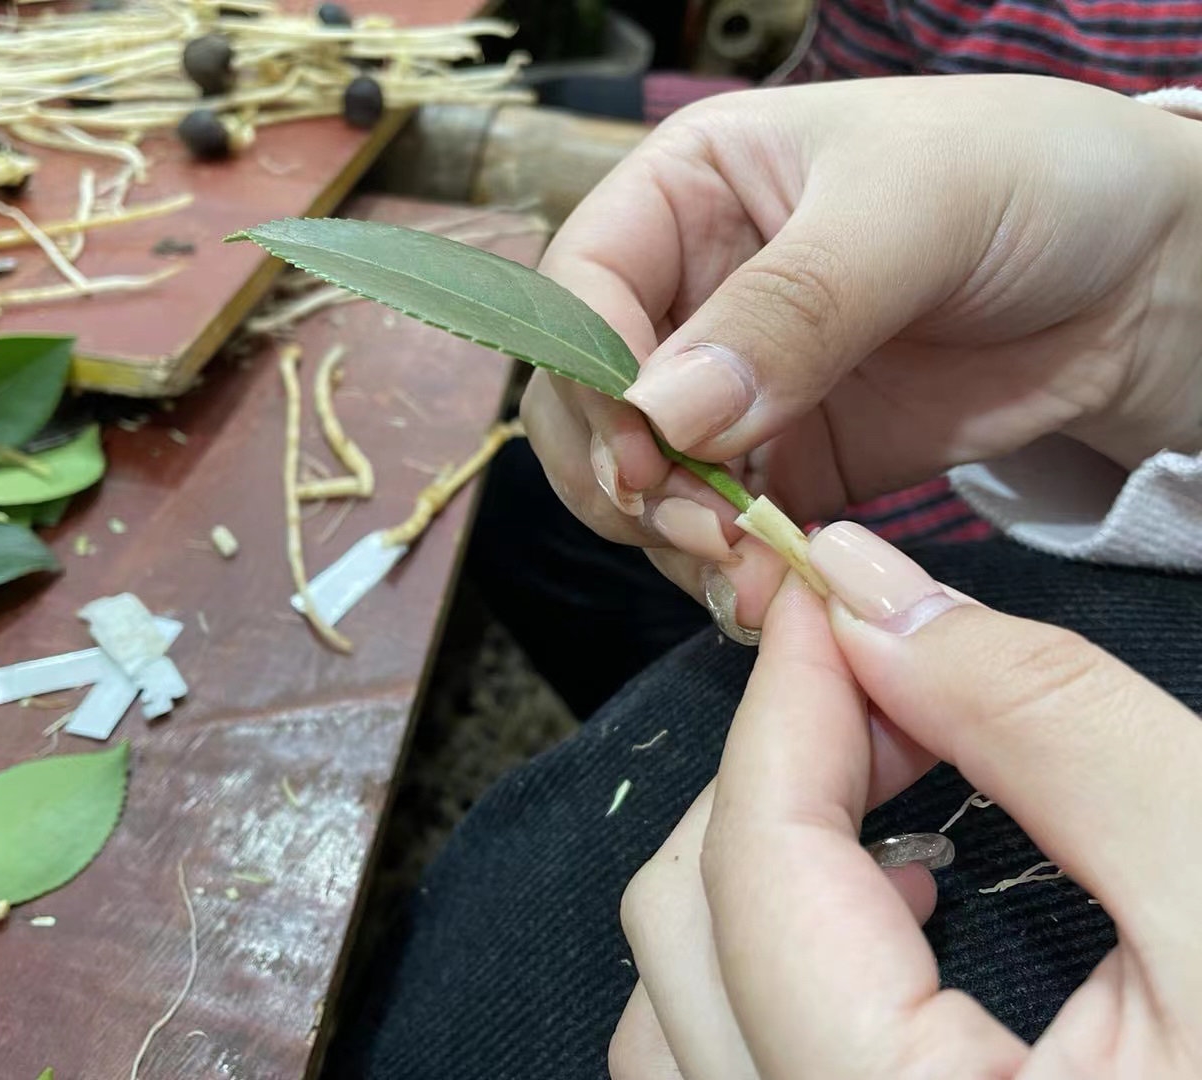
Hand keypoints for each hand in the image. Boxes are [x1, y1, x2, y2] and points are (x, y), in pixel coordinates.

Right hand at [524, 75, 1201, 617]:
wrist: (1144, 276)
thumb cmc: (1032, 181)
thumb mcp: (911, 206)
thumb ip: (789, 306)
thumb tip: (664, 414)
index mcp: (687, 189)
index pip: (581, 287)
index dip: (589, 376)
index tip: (641, 453)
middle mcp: (687, 290)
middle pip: (587, 401)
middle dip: (622, 475)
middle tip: (698, 529)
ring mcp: (731, 386)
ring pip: (639, 479)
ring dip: (671, 537)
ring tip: (747, 571)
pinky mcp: (785, 463)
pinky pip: (718, 528)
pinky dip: (729, 568)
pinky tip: (769, 589)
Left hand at [613, 523, 1201, 1078]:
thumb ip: (1050, 731)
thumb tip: (874, 594)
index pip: (757, 876)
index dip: (787, 704)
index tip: (831, 591)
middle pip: (686, 940)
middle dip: (772, 779)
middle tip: (889, 690)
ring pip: (681, 1020)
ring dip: (756, 873)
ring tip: (889, 802)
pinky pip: (733, 1073)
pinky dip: (774, 964)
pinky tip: (900, 920)